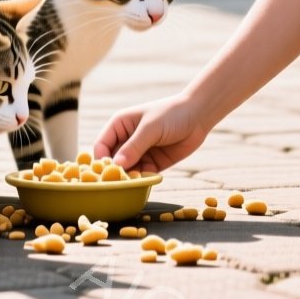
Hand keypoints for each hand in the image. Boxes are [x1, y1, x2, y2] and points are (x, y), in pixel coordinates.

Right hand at [92, 94, 211, 172]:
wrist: (198, 116)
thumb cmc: (171, 114)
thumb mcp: (151, 128)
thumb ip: (134, 146)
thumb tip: (116, 165)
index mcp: (119, 125)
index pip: (101, 146)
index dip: (101, 160)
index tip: (106, 173)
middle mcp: (126, 140)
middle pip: (112, 161)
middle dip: (115, 173)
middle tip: (119, 184)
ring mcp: (139, 152)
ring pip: (127, 170)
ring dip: (129, 178)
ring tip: (134, 184)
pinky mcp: (153, 163)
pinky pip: (142, 175)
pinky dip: (142, 180)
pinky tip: (146, 182)